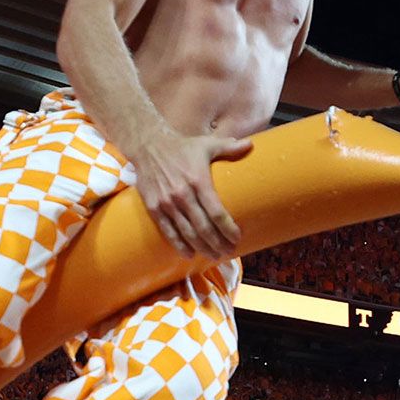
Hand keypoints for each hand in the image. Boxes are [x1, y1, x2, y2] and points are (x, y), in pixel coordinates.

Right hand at [129, 130, 256, 259]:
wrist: (147, 145)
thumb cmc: (182, 146)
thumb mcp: (207, 144)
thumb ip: (229, 147)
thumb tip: (251, 144)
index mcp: (199, 180)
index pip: (217, 212)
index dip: (228, 228)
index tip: (237, 238)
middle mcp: (183, 194)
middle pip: (204, 227)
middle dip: (218, 243)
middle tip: (229, 251)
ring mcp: (167, 203)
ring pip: (187, 233)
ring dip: (202, 248)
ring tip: (214, 256)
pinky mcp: (154, 207)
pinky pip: (168, 231)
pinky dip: (179, 245)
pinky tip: (189, 254)